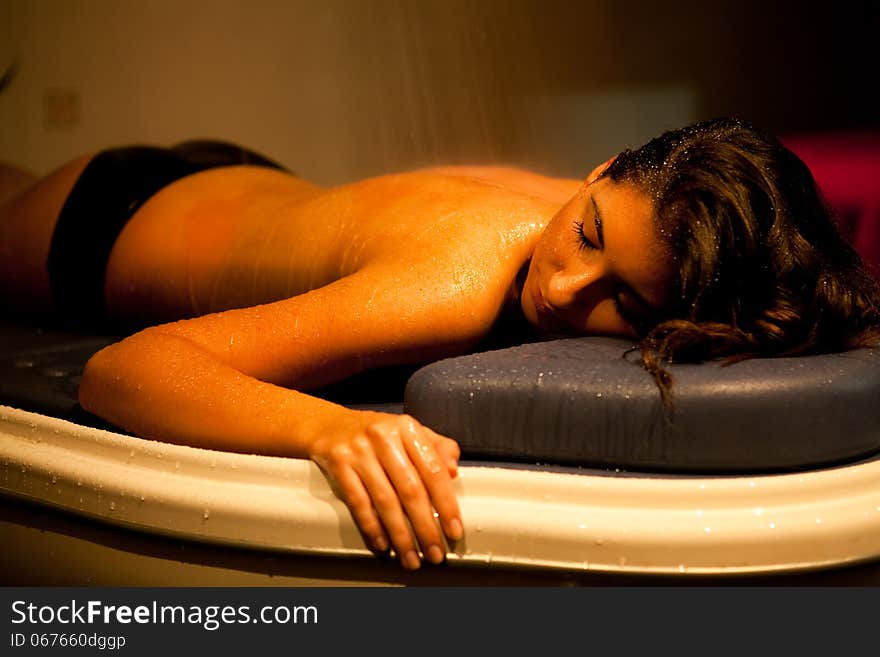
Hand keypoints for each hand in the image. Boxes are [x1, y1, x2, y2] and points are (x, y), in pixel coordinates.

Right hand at [309, 410, 461, 569]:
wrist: (328, 424)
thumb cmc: (377, 433)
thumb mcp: (410, 432)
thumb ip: (437, 448)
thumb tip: (453, 472)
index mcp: (408, 428)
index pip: (433, 470)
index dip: (446, 504)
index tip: (454, 529)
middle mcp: (384, 437)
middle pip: (410, 490)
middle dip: (425, 527)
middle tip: (435, 552)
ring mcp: (359, 451)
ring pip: (385, 500)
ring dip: (400, 535)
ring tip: (411, 556)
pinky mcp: (339, 464)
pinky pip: (359, 502)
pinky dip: (372, 527)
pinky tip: (383, 544)